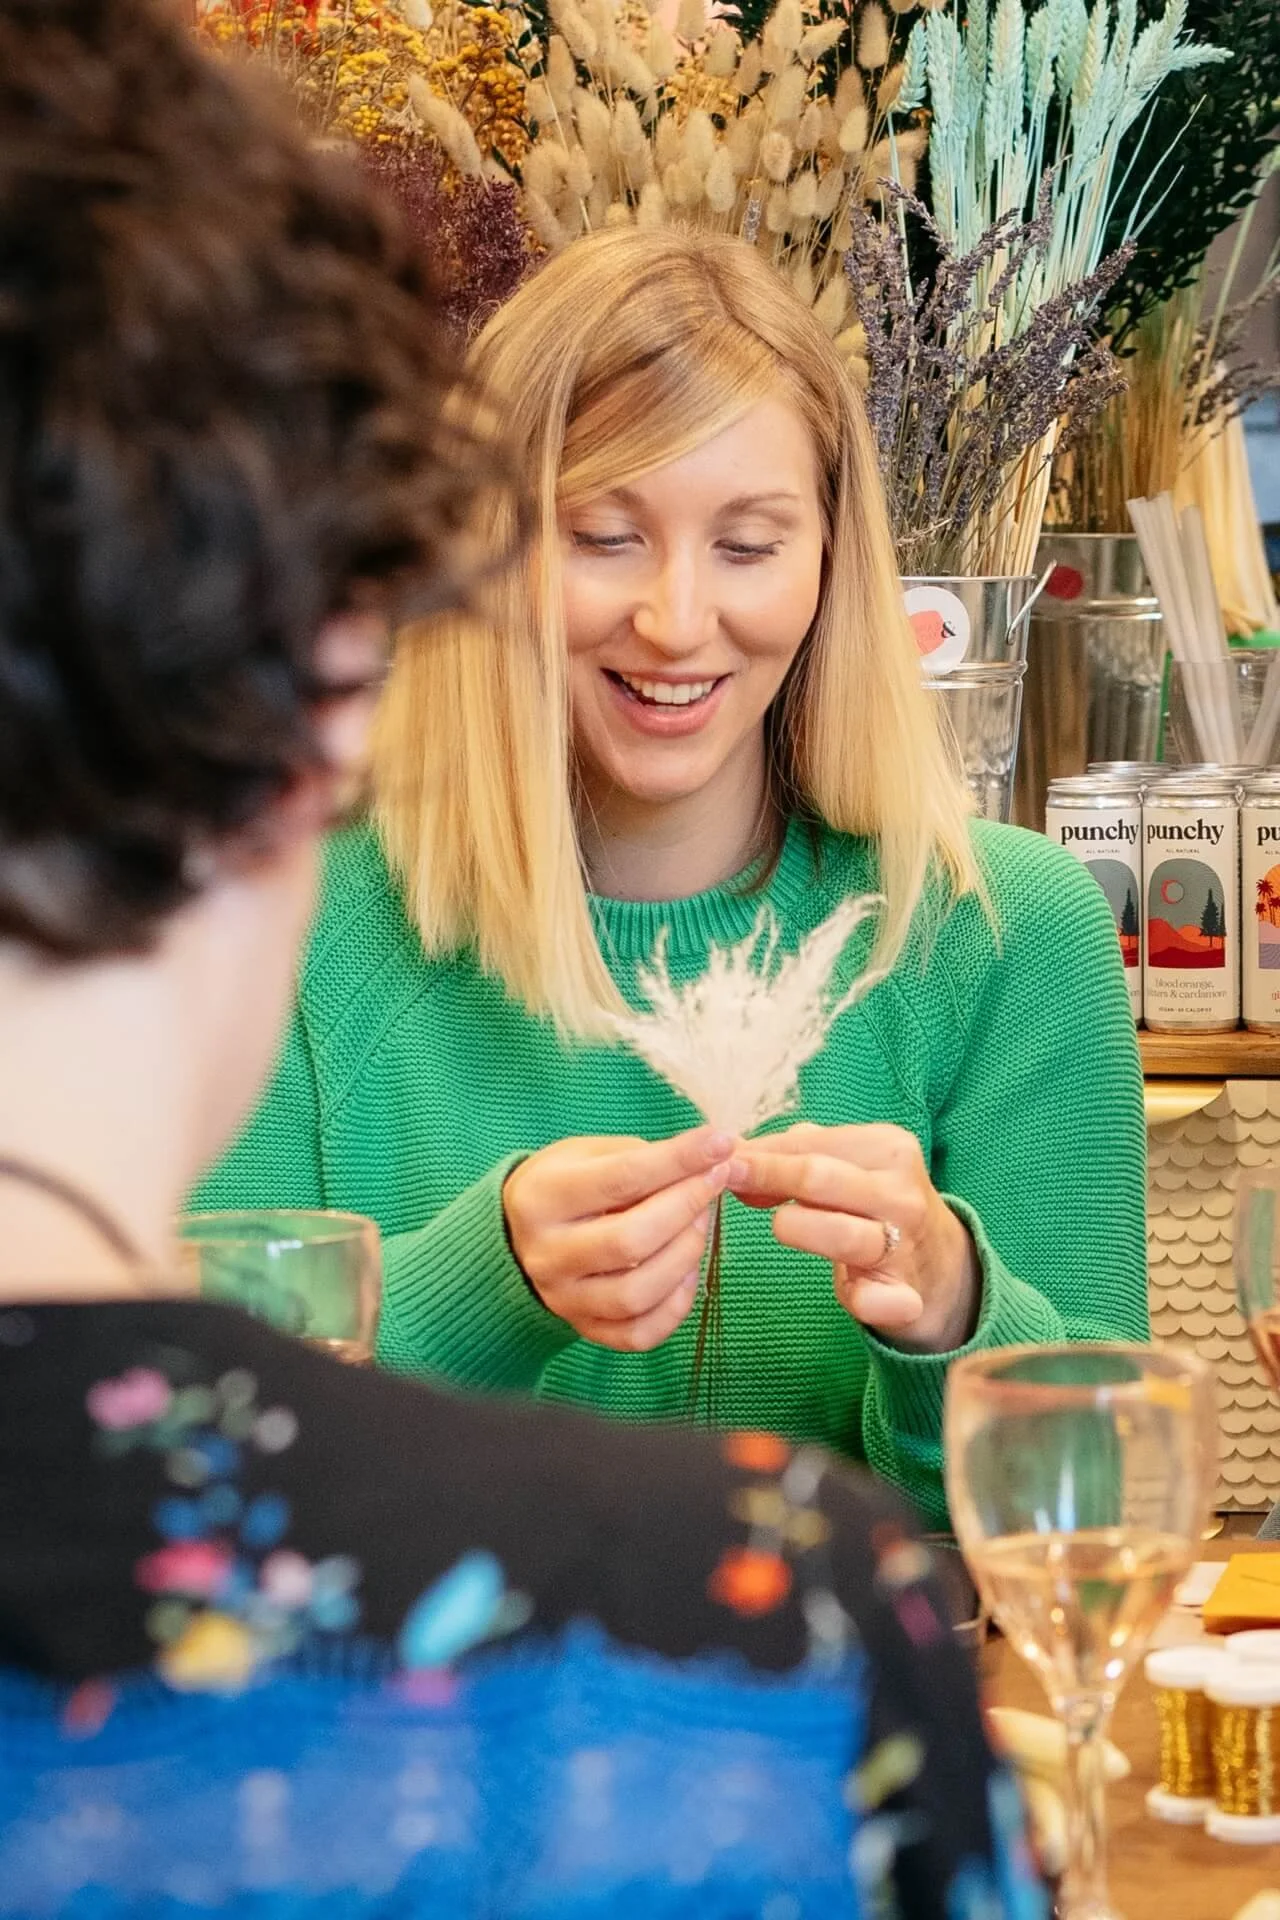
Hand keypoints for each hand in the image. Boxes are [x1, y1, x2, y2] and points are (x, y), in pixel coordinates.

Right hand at [503, 1128, 738, 1352]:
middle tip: (712, 1182)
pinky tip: (686, 1271)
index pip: (621, 1179)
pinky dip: (676, 1305)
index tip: (720, 1143)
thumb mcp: (590, 1154)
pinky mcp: (584, 1328)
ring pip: (636, 1293)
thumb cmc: (567, 1183)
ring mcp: (563, 1298)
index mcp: (542, 1198)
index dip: (678, 1161)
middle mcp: (546, 1254)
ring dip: (685, 1255)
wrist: (519, 1234)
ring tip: (699, 1224)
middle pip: (630, 1240)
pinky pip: (639, 1334)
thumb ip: (643, 1157)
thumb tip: (709, 1161)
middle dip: (686, 1207)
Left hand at [729, 1122, 979, 1351]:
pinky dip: (861, 1298)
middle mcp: (900, 1192)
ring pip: (840, 1233)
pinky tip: (852, 1294)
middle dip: (766, 1177)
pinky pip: (875, 1299)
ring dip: (797, 1229)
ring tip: (782, 1227)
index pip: (811, 1143)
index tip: (724, 1161)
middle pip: (818, 1177)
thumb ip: (798, 1154)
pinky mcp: (906, 1296)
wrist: (940, 1267)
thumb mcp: (850, 1166)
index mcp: (890, 1149)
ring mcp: (906, 1245)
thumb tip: (738, 1153)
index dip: (762, 1153)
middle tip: (729, 1183)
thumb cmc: (876, 1206)